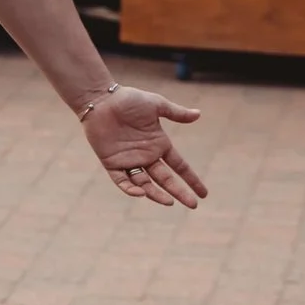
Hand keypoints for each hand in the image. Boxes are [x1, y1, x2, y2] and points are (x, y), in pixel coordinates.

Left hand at [82, 86, 206, 206]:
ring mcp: (129, 160)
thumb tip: (198, 114)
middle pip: (165, 179)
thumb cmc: (128, 99)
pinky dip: (130, 188)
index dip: (191, 180)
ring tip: (169, 202)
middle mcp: (146, 155)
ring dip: (156, 194)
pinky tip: (141, 193)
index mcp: (159, 144)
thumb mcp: (156, 105)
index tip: (203, 194)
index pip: (179, 166)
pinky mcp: (111, 162)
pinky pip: (121, 180)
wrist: (100, 99)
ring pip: (144, 183)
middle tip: (192, 205)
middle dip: (179, 192)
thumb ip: (176, 113)